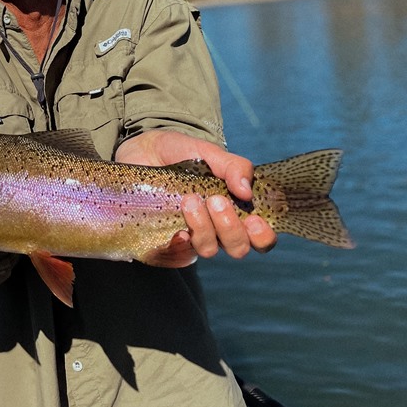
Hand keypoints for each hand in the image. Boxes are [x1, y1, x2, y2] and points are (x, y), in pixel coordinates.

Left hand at [116, 130, 276, 262]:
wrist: (143, 150)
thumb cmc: (182, 154)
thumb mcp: (210, 153)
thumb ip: (234, 167)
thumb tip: (246, 192)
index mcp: (235, 211)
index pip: (260, 239)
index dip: (262, 236)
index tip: (253, 219)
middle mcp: (216, 229)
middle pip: (237, 248)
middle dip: (230, 227)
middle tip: (216, 200)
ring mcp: (191, 236)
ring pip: (208, 249)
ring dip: (203, 227)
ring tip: (189, 200)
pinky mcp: (164, 240)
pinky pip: (175, 255)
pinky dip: (180, 246)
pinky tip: (178, 230)